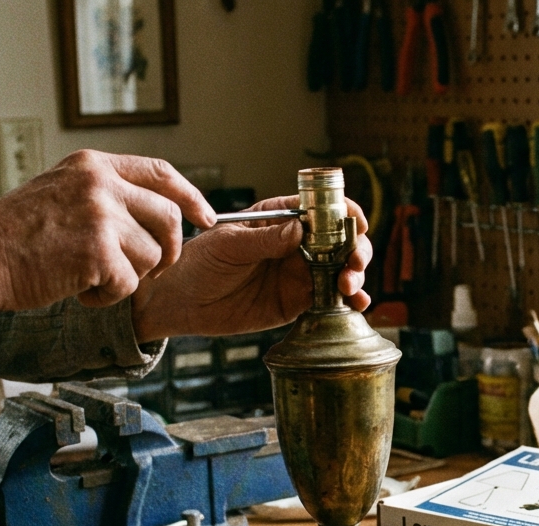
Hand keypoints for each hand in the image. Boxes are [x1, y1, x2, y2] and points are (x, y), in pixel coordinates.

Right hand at [0, 150, 215, 313]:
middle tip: (147, 271)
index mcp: (92, 165)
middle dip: (167, 252)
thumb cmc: (16, 237)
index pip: (161, 173)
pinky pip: (129, 284)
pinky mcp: (96, 252)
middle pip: (169, 218)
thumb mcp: (62, 193)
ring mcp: (100, 215)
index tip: (207, 218)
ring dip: (127, 278)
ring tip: (88, 277)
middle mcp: (100, 183)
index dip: (191, 197)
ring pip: (151, 256)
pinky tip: (78, 290)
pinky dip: (107, 297)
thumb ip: (107, 194)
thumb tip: (162, 212)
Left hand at [129, 195, 372, 342]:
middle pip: (342, 240)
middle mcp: (297, 244)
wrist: (182, 302)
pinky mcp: (299, 301)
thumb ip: (264, 240)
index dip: (345, 213)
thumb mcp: (228, 245)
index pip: (322, 208)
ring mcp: (300, 273)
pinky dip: (350, 300)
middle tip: (354, 262)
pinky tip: (357, 303)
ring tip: (348, 286)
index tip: (356, 223)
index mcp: (281, 219)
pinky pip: (332, 299)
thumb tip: (300, 230)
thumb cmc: (199, 262)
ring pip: (343, 269)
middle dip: (356, 248)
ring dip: (356, 274)